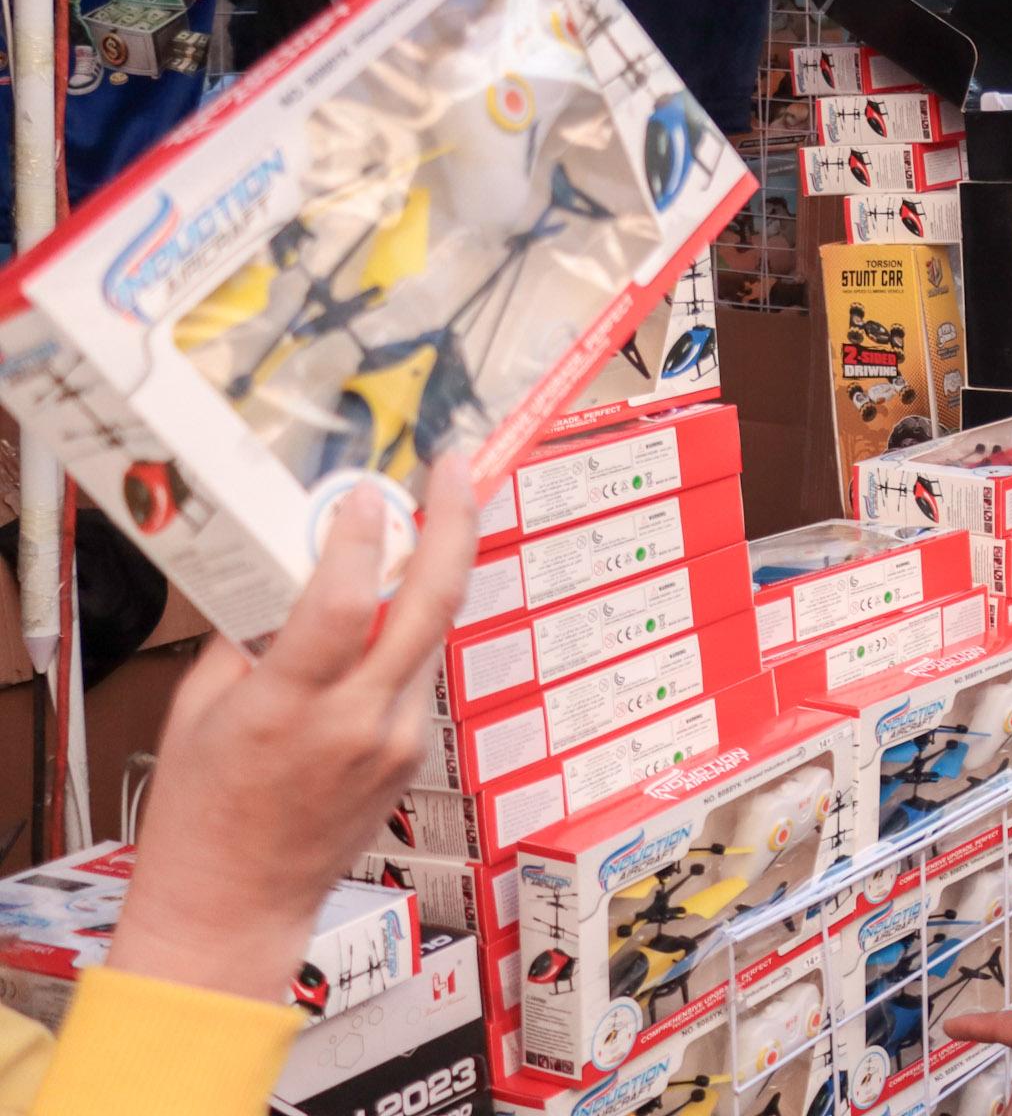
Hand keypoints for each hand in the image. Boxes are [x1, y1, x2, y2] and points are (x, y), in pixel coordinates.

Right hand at [103, 455, 477, 1004]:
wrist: (237, 903)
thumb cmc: (203, 814)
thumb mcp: (198, 711)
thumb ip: (250, 637)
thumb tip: (288, 572)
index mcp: (288, 708)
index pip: (344, 604)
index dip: (361, 538)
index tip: (366, 492)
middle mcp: (356, 721)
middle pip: (429, 604)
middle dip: (451, 523)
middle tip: (452, 469)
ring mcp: (396, 740)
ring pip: (430, 634)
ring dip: (431, 574)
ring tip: (422, 521)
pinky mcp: (412, 754)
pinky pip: (418, 673)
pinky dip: (407, 633)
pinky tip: (388, 614)